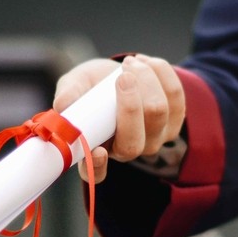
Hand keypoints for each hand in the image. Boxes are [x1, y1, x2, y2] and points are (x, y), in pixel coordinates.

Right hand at [53, 54, 185, 182]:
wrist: (121, 73)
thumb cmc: (93, 86)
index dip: (97, 166)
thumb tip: (62, 106)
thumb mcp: (75, 85)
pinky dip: (160, 72)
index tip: (98, 151)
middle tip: (122, 76)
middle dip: (130, 105)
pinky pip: (175, 96)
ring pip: (158, 112)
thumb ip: (69, 95)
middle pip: (134, 142)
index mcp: (98, 150)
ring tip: (129, 63)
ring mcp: (154, 139)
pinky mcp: (174, 121)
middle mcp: (127, 151)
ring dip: (145, 79)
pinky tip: (145, 63)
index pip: (96, 173)